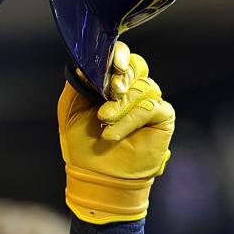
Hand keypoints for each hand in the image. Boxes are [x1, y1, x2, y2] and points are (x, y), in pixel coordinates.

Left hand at [60, 41, 174, 224]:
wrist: (95, 176)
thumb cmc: (82, 146)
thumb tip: (83, 62)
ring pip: (143, 87)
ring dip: (121, 106)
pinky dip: (131, 119)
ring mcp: (148, 103)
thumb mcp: (70, 110)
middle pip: (136, 66)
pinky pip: (152, 107)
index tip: (111, 66)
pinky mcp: (162, 118)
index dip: (119, 56)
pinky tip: (113, 134)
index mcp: (111, 84)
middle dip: (121, 78)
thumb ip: (77, 83)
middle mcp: (132, 90)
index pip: (121, 58)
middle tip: (108, 94)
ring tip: (104, 123)